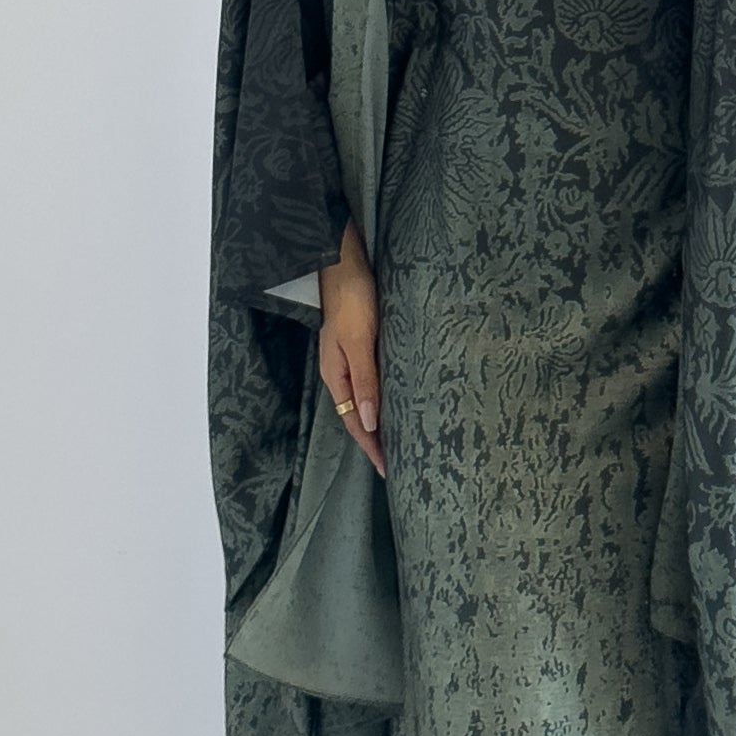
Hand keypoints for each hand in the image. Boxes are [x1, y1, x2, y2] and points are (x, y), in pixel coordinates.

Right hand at [319, 221, 384, 476]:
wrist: (345, 264)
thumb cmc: (352, 300)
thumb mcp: (359, 342)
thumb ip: (365, 381)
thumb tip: (371, 422)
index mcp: (336, 376)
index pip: (355, 423)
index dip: (371, 448)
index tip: (388, 470)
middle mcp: (341, 373)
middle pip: (357, 418)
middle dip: (375, 442)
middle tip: (398, 464)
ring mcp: (349, 361)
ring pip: (364, 402)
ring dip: (379, 424)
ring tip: (398, 442)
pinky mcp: (360, 348)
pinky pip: (370, 384)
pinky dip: (381, 401)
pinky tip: (395, 403)